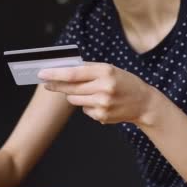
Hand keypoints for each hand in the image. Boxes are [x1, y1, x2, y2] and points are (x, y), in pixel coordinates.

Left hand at [38, 62, 156, 124]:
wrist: (144, 103)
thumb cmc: (124, 82)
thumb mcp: (110, 70)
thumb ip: (88, 69)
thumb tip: (62, 70)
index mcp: (105, 72)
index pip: (74, 73)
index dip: (55, 74)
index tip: (42, 73)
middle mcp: (104, 88)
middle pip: (70, 88)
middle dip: (56, 85)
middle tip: (45, 82)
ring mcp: (103, 104)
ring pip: (74, 99)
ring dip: (74, 95)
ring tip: (89, 91)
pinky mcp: (102, 116)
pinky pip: (84, 110)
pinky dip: (87, 105)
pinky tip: (101, 103)